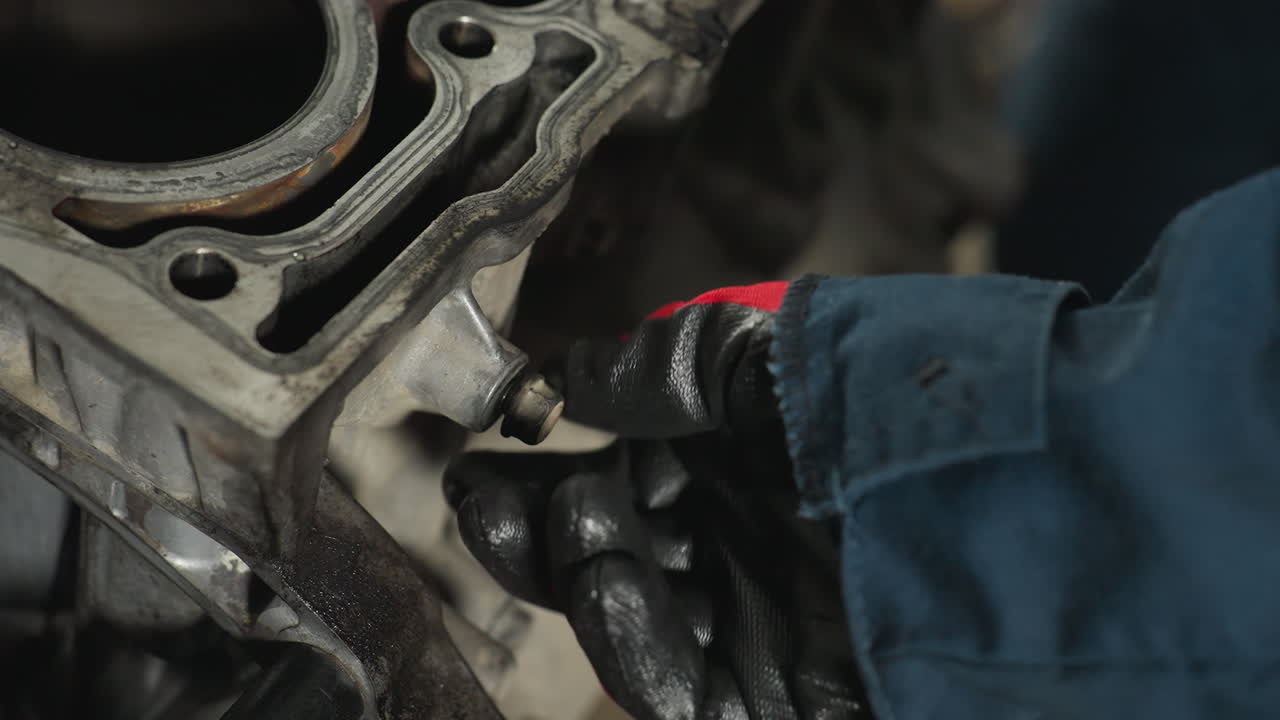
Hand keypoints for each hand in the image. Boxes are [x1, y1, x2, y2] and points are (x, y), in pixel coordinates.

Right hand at [445, 283, 869, 719]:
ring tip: (571, 530)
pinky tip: (610, 592)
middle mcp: (739, 548)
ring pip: (633, 630)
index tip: (479, 467)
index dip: (538, 482)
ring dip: (583, 585)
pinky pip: (687, 695)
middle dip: (539, 537)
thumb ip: (670, 364)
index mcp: (732, 471)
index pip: (611, 486)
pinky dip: (637, 654)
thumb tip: (577, 372)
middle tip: (487, 504)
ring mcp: (762, 626)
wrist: (1029, 487)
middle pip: (607, 563)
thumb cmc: (902, 405)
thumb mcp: (775, 352)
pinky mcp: (786, 699)